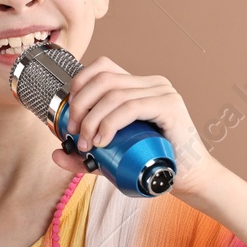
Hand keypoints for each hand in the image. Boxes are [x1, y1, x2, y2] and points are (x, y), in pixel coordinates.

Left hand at [48, 56, 224, 196]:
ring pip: (114, 93)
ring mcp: (162, 92)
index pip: (102, 67)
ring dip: (92, 119)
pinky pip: (131, 106)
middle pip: (103, 78)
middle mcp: (151, 83)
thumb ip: (85, 157)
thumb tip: (56, 153)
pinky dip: (110, 123)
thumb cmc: (154, 165)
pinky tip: (103, 141)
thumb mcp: (112, 160)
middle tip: (74, 133)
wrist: (190, 179)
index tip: (71, 114)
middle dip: (80, 105)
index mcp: (139, 86)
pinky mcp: (170, 106)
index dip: (79, 84)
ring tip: (88, 144)